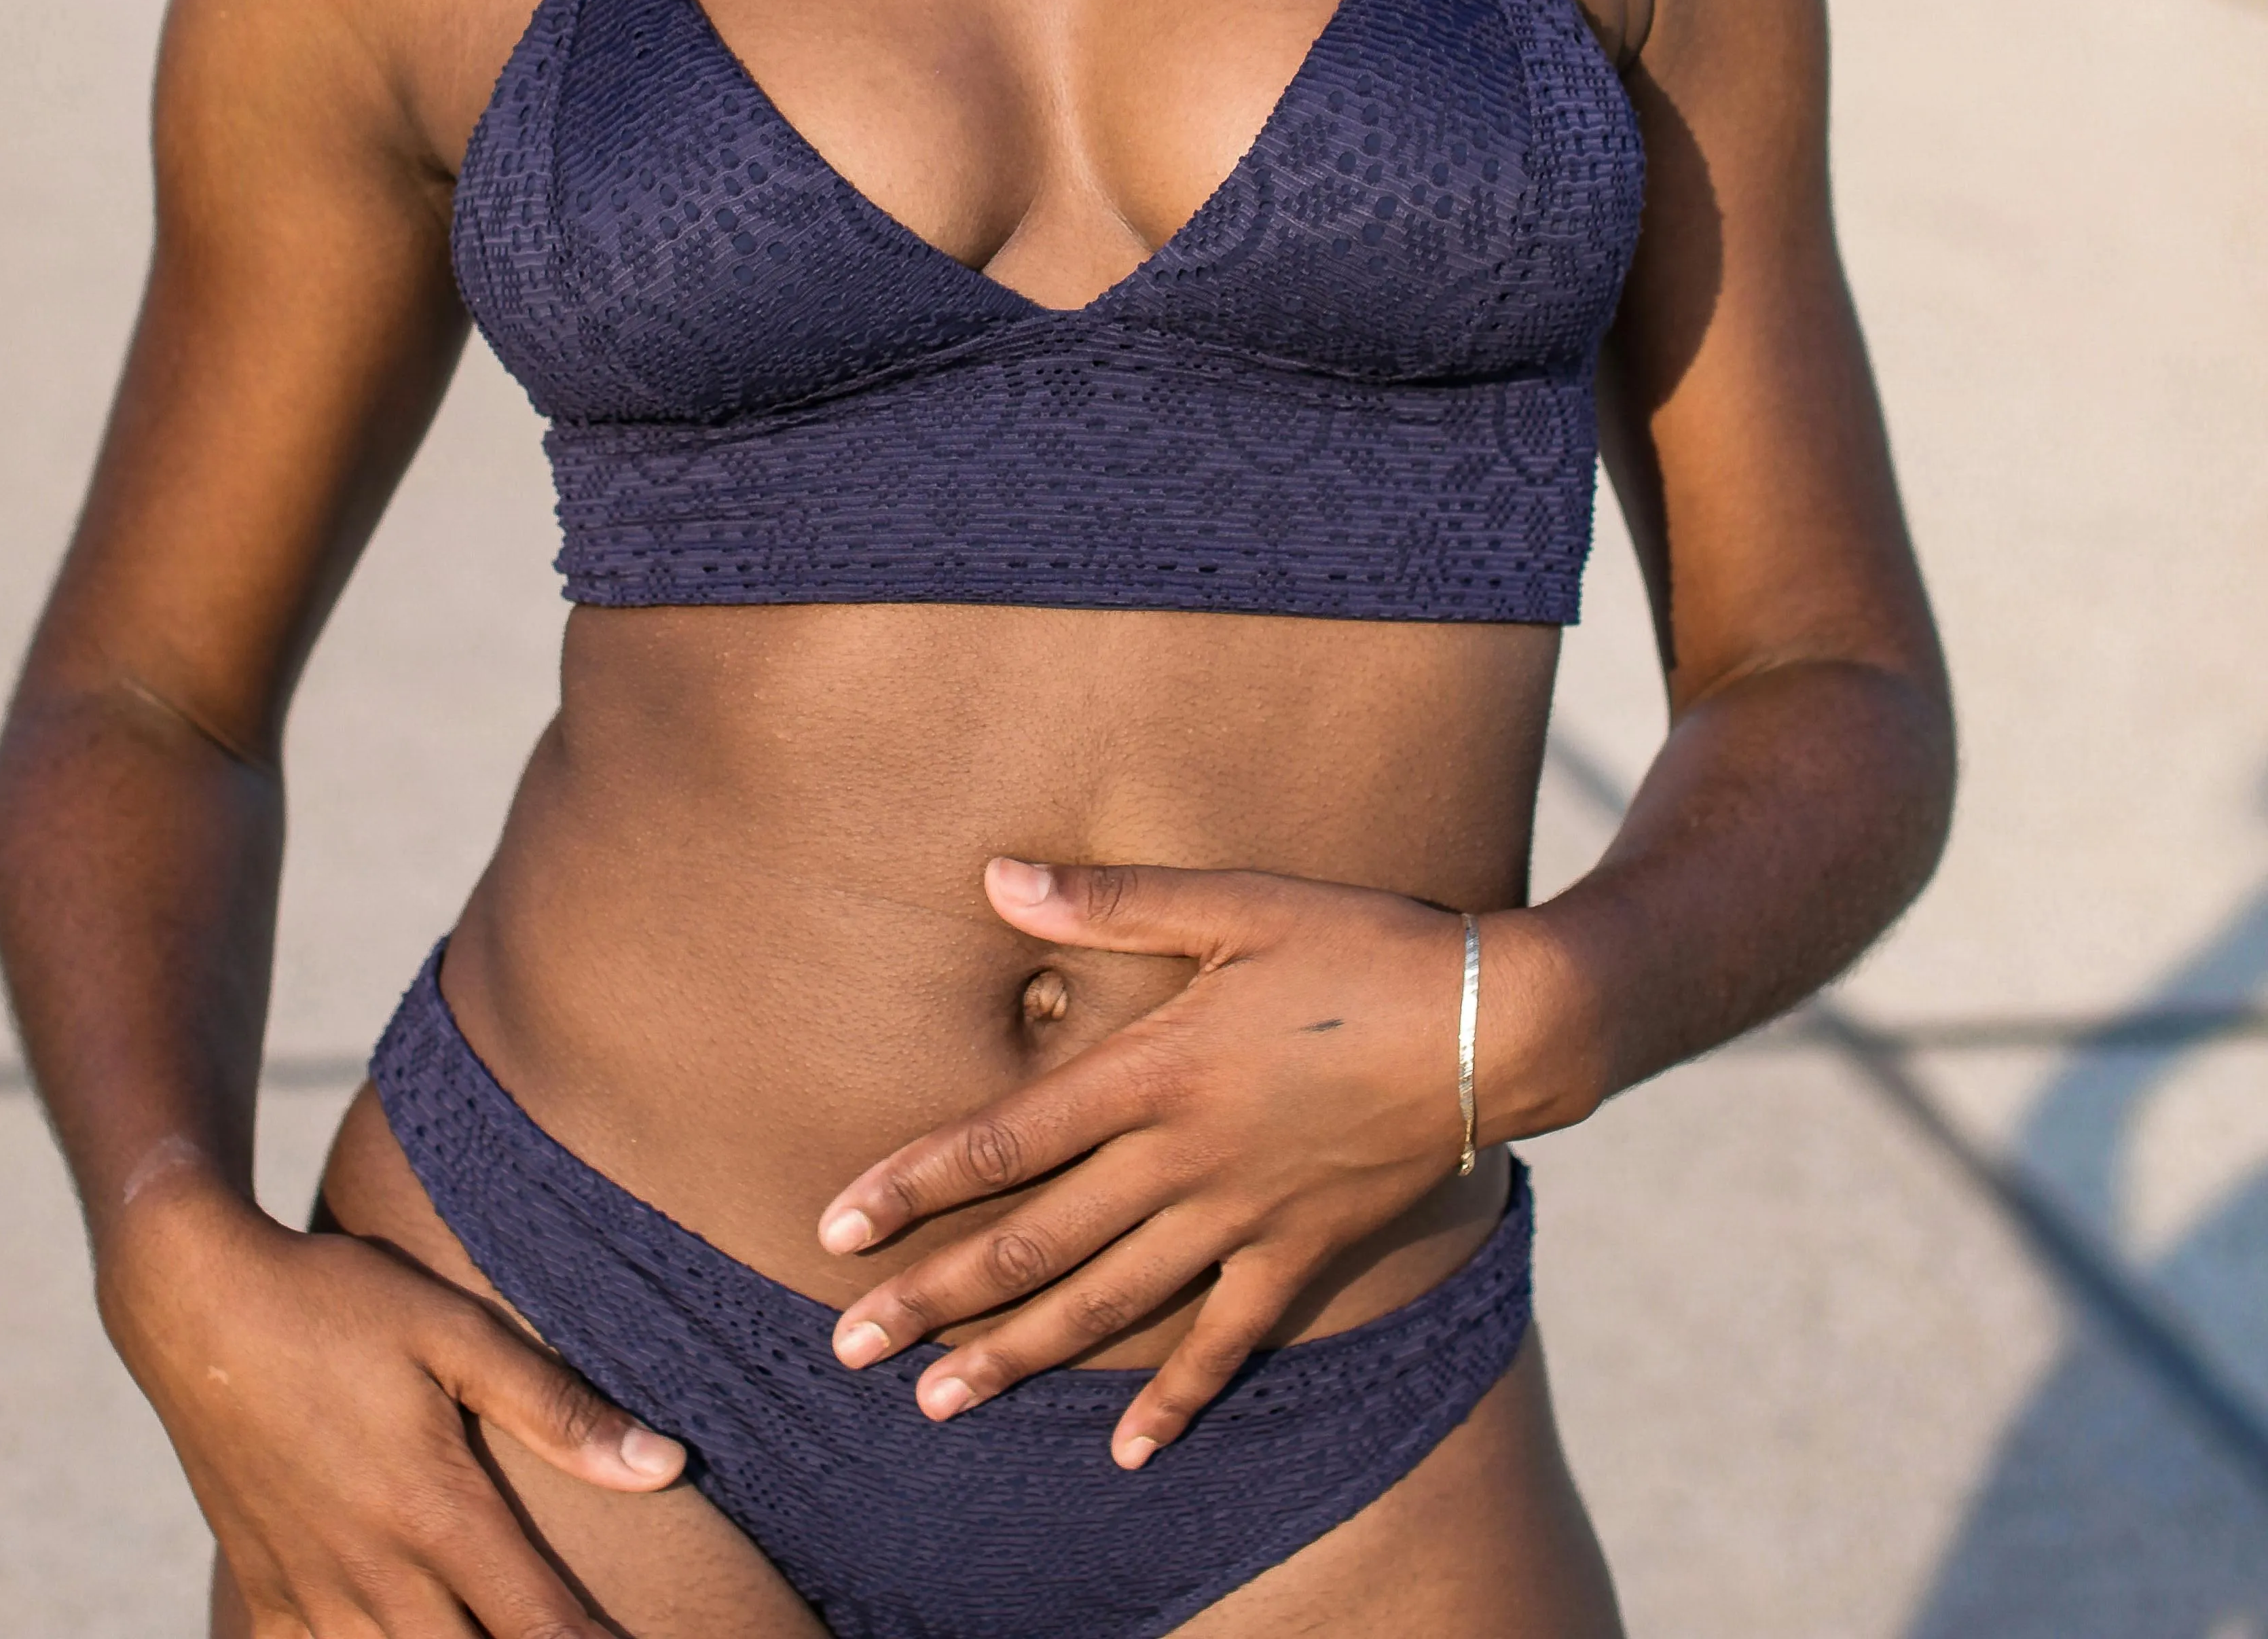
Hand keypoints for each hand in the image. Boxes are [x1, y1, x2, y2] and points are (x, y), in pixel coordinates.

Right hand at [101, 1171, 683, 1635]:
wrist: (194, 1303)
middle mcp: (372, 1571)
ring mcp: (309, 1592)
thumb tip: (668, 1465)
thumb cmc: (336, 1304)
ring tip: (483, 1631)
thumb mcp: (455, 1332)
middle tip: (564, 1636)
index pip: (536, 1626)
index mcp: (434, 1510)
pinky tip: (384, 1637)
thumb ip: (557, 1407)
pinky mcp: (261, 1590)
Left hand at [815, 859, 1566, 1469]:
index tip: (836, 1229)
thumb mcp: (1234, 901)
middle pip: (1035, 1242)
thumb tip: (997, 876)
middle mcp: (1184, 1158)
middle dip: (935, 1299)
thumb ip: (1113, 899)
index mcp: (1156, 1070)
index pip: (1005, 1140)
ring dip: (1016, 1359)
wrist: (1492, 1022)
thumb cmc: (1358, 942)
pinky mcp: (1301, 1254)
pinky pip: (1224, 1343)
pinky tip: (1126, 1451)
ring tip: (938, 1403)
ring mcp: (1242, 1218)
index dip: (916, 1185)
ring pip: (1106, 1305)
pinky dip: (1173, 1401)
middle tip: (850, 1348)